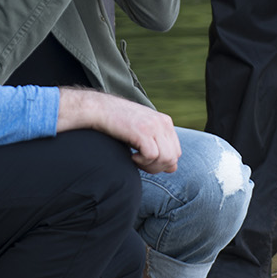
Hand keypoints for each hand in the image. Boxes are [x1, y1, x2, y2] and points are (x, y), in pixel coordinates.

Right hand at [56, 89, 179, 172]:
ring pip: (166, 159)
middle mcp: (163, 123)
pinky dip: (142, 162)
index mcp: (166, 122)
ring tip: (135, 159)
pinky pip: (152, 156)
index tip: (145, 161)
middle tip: (140, 163)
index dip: (162, 163)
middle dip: (157, 167)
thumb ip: (159, 146)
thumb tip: (173, 168)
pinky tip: (131, 156)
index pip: (176, 153)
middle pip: (173, 158)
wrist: (99, 109)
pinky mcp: (143, 131)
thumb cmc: (118, 123)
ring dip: (150, 166)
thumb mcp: (143, 131)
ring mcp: (154, 126)